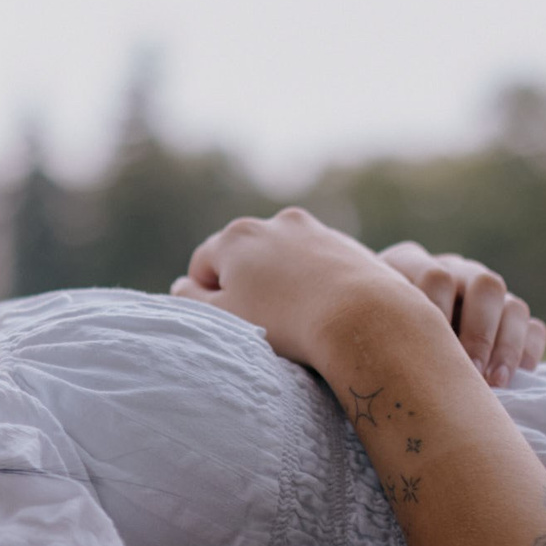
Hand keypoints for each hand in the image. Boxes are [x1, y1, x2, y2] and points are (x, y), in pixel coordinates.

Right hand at [169, 208, 412, 371]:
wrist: (362, 319)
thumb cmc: (284, 322)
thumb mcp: (223, 317)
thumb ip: (192, 299)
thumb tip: (183, 284)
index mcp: (234, 237)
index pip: (203, 266)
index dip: (209, 297)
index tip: (230, 321)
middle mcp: (272, 223)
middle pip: (243, 257)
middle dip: (246, 284)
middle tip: (263, 321)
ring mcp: (313, 230)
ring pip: (281, 258)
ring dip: (280, 280)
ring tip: (295, 316)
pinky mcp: (345, 243)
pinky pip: (315, 261)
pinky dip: (312, 280)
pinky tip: (322, 308)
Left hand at [374, 241, 545, 387]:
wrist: (375, 345)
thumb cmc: (359, 337)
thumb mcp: (359, 326)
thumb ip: (373, 329)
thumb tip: (390, 359)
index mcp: (412, 263)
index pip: (435, 276)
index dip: (436, 313)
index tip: (429, 351)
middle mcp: (454, 272)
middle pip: (485, 284)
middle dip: (480, 331)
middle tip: (470, 371)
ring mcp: (485, 295)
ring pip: (514, 306)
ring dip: (507, 346)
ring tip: (494, 384)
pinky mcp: (510, 321)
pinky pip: (534, 327)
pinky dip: (529, 350)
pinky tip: (519, 377)